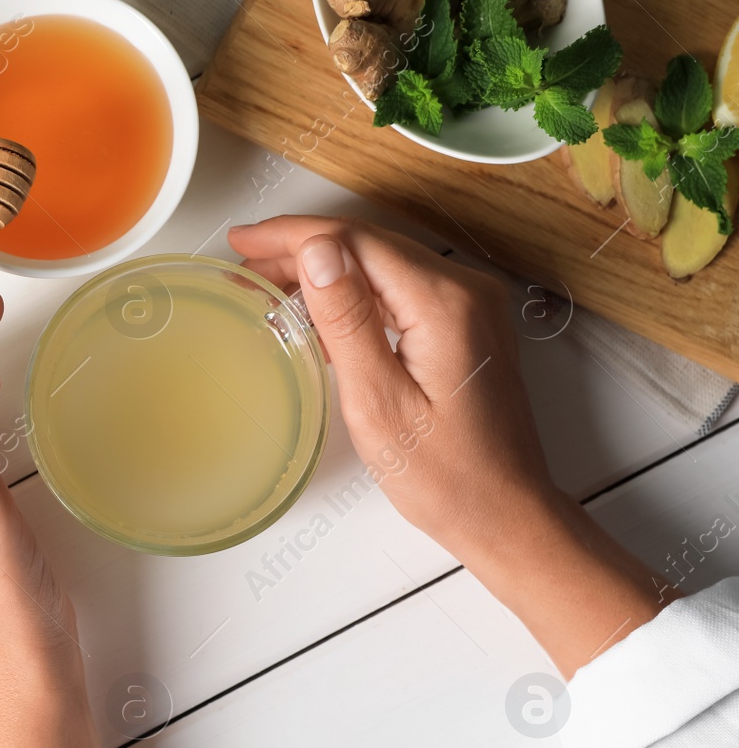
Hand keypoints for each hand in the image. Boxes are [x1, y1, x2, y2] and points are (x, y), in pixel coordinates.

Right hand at [229, 216, 669, 674]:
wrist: (502, 511)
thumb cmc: (445, 474)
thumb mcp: (378, 400)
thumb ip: (346, 319)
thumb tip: (317, 251)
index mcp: (445, 303)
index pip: (356, 241)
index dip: (293, 236)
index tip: (245, 241)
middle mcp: (467, 291)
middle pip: (369, 245)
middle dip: (302, 247)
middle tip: (244, 260)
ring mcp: (470, 306)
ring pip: (382, 264)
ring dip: (325, 267)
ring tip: (268, 282)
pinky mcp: (465, 325)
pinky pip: (400, 289)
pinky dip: (353, 292)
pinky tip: (318, 309)